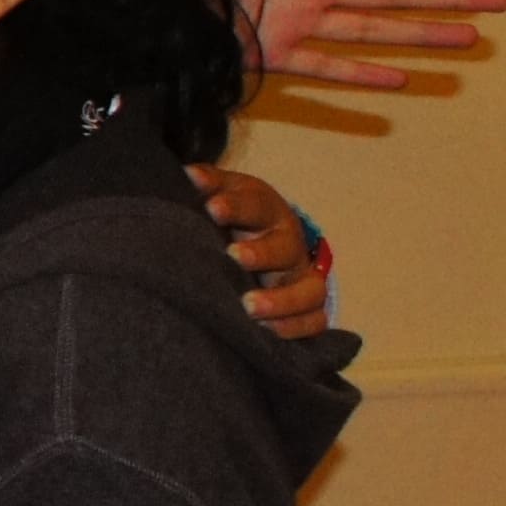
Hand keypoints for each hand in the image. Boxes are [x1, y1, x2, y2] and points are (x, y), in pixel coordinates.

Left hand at [194, 165, 329, 339]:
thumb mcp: (225, 194)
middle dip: (263, 253)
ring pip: (308, 290)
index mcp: (266, 212)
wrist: (266, 240)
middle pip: (285, 248)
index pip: (257, 205)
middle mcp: (289, 244)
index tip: (213, 208)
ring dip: (282, 300)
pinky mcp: (308, 306)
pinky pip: (315, 320)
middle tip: (234, 257)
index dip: (237, 206)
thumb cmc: (236, 217)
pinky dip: (297, 327)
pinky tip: (269, 332)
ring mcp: (301, 277)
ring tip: (249, 307)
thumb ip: (209, 185)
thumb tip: (190, 173)